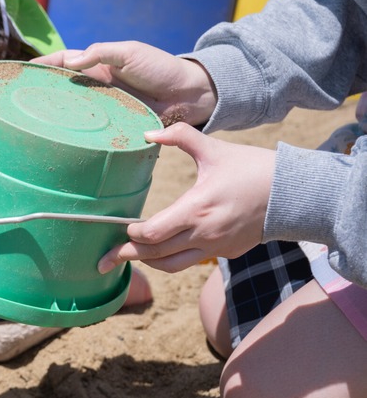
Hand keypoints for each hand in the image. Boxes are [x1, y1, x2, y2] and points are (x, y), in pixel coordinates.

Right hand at [34, 41, 217, 127]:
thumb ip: (101, 52)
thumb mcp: (130, 52)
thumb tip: (71, 61)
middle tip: (18, 102)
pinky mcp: (114, 128)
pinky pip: (92, 133)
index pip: (63, 62)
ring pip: (73, 114)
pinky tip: (63, 142)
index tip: (21, 71)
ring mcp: (104, 109)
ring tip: (33, 124)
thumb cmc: (161, 68)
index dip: (42, 65)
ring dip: (56, 119)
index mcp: (97, 66)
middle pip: (62, 91)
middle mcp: (96, 89)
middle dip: (41, 95)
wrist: (191, 94)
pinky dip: (78, 137)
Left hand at [97, 123, 274, 273]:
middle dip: (126, 256)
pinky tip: (159, 251)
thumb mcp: (215, 149)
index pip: (152, 234)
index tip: (122, 227)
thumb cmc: (253, 168)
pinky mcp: (226, 252)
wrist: (295, 194)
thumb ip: (180, 137)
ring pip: (171, 265)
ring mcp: (215, 247)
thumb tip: (148, 132)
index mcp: (197, 209)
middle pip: (154, 254)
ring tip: (128, 257)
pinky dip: (171, 258)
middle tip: (103, 260)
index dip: (131, 235)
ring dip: (147, 262)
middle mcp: (204, 234)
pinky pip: (190, 260)